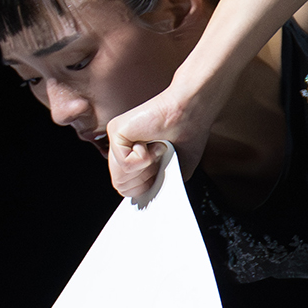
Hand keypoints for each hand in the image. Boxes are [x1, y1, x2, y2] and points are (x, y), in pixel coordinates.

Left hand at [104, 85, 209, 201]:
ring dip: (146, 169)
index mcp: (132, 156)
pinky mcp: (116, 132)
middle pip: (121, 186)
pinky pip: (124, 164)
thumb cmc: (188, 133)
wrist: (191, 110)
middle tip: (159, 159)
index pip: (126, 187)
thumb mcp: (172, 169)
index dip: (144, 188)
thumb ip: (154, 183)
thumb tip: (145, 197)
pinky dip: (144, 158)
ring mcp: (116, 140)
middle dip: (145, 180)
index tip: (160, 173)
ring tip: (157, 149)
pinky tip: (153, 141)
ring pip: (120, 178)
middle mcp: (121, 148)